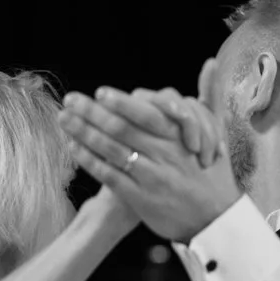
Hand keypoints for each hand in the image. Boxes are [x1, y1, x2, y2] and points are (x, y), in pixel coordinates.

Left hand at [60, 88, 241, 243]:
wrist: (215, 218)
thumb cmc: (213, 171)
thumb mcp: (216, 132)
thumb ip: (210, 94)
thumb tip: (210, 61)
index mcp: (180, 137)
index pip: (147, 114)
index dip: (122, 103)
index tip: (101, 93)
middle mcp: (164, 154)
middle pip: (122, 129)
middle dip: (92, 113)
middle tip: (70, 100)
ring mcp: (151, 177)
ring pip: (112, 150)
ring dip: (84, 132)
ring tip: (64, 118)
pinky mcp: (140, 198)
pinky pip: (109, 175)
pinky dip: (89, 160)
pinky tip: (73, 148)